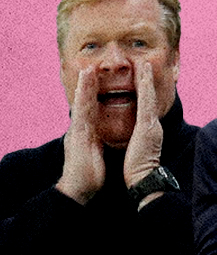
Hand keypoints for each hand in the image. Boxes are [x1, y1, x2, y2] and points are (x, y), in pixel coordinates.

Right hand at [56, 67, 104, 204]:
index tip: (97, 78)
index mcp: (87, 132)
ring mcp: (78, 131)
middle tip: (90, 66)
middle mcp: (81, 128)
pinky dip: (84, 99)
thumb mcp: (96, 151)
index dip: (94, 93)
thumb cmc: (89, 172)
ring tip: (87, 70)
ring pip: (83, 103)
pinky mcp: (79, 136)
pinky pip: (82, 114)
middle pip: (86, 102)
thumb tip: (101, 135)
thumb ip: (97, 140)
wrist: (80, 188)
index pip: (92, 108)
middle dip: (88, 84)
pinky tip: (86, 89)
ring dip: (85, 86)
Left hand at [123, 61, 163, 189]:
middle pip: (149, 98)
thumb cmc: (137, 170)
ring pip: (148, 96)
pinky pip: (145, 101)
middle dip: (147, 81)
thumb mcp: (137, 151)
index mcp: (147, 130)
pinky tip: (143, 74)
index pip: (144, 107)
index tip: (141, 79)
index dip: (144, 92)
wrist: (143, 179)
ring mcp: (151, 124)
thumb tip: (134, 139)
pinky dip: (145, 86)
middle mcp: (151, 124)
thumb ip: (137, 141)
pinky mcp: (147, 126)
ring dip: (146, 79)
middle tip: (145, 64)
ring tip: (144, 63)